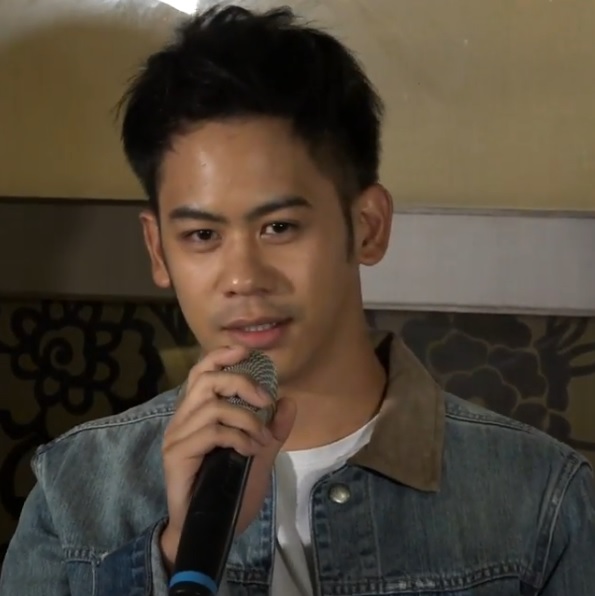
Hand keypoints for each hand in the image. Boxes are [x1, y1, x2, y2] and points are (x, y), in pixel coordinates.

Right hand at [159, 345, 295, 570]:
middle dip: (241, 382)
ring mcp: (177, 436)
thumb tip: (289, 401)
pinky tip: (249, 451)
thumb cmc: (229, 490)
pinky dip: (238, 437)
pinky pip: (211, 432)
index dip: (221, 355)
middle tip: (266, 400)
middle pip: (207, 379)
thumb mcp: (260, 455)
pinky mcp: (176, 454)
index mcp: (197, 412)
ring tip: (261, 438)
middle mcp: (182, 419)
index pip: (202, 371)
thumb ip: (273, 429)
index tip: (245, 351)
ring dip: (246, 419)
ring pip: (213, 406)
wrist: (208, 528)